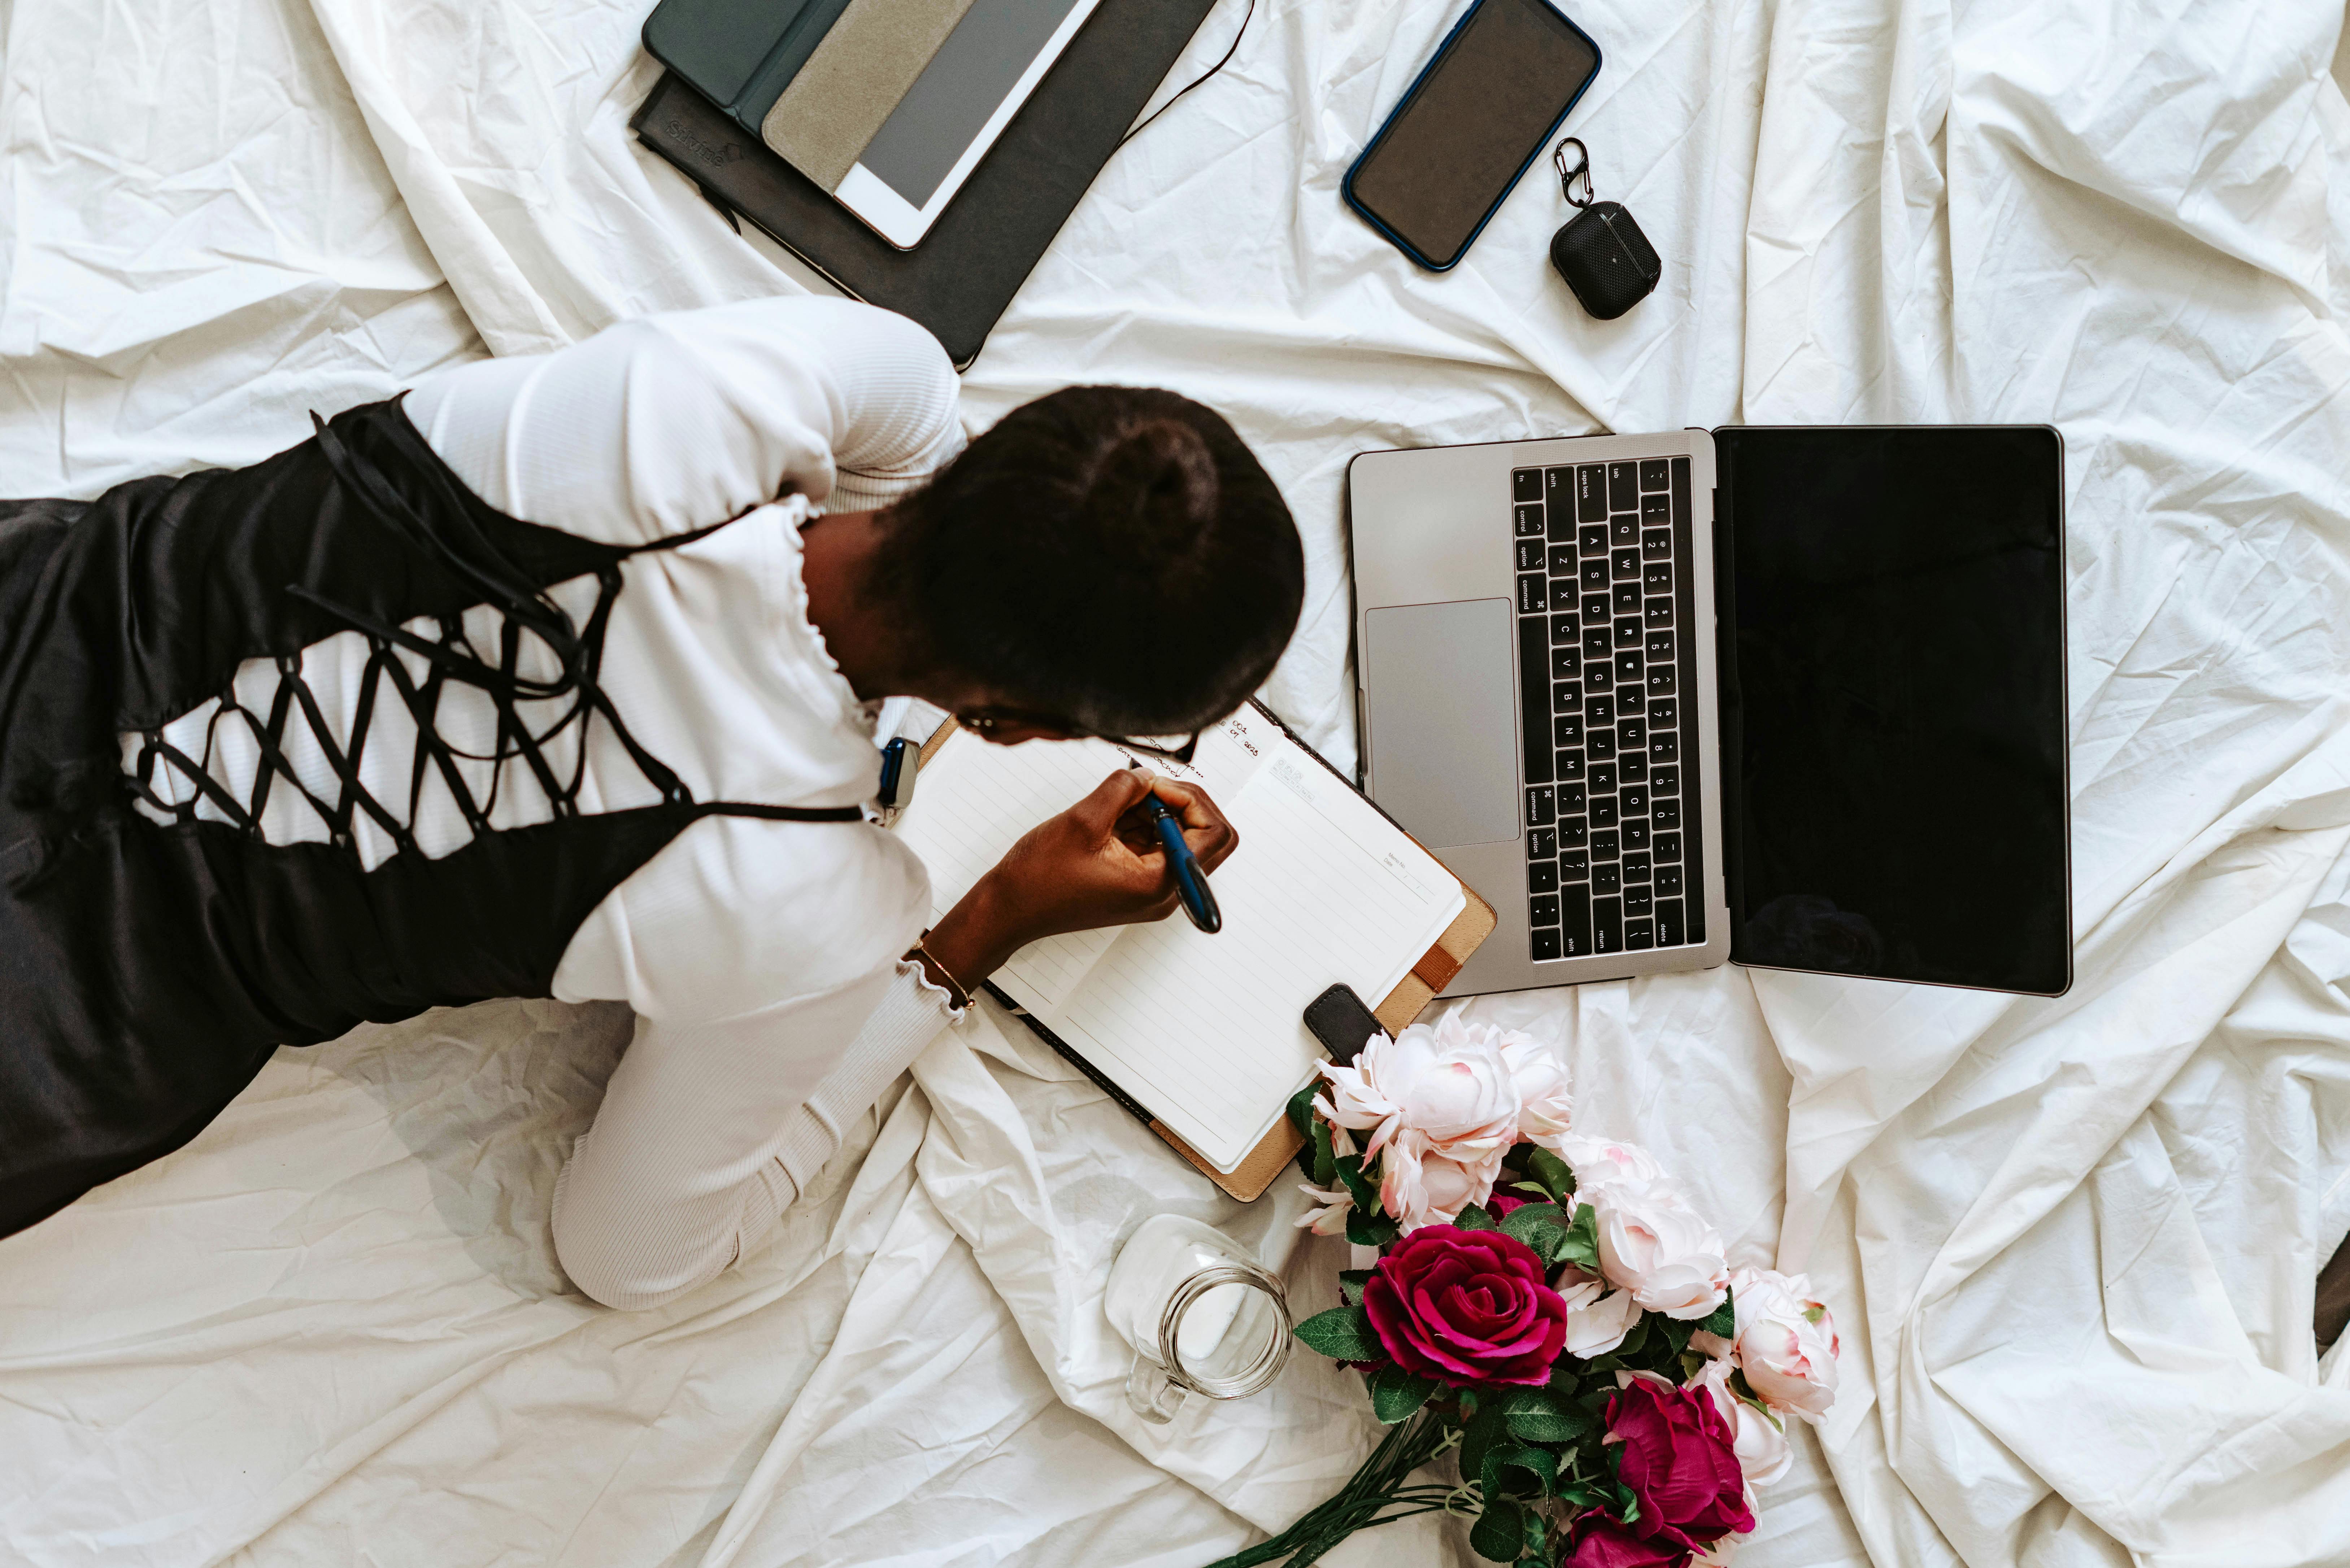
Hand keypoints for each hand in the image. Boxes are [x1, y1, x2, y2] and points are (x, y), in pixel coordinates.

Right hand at [924, 770, 1238, 985]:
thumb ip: (1124, 789)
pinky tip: (1113, 818)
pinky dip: (1144, 825)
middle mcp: (1166, 893)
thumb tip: (1148, 774)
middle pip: (1209, 838)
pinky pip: (1158, 847)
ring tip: (1119, 804)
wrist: (1011, 909)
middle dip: (1182, 804)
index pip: (1215, 834)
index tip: (1155, 787)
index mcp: (1161, 884)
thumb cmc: (1040, 879)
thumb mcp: (1084, 820)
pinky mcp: (1138, 884)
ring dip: (1160, 813)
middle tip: (1147, 790)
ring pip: (1184, 839)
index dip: (1190, 799)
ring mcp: (1153, 891)